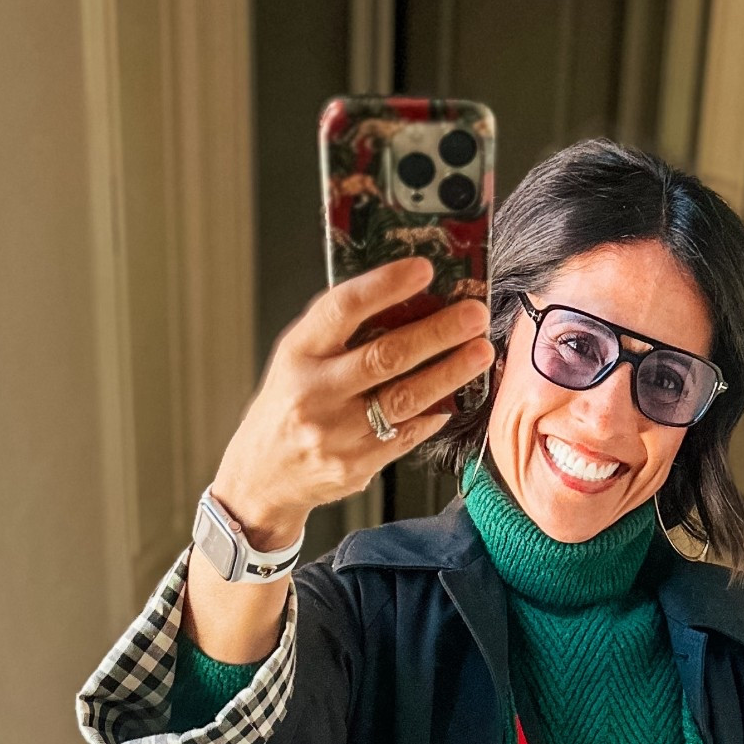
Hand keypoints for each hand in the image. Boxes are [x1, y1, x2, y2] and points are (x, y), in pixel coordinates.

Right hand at [209, 256, 493, 548]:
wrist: (264, 474)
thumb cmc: (290, 405)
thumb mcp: (299, 358)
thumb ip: (342, 332)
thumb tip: (408, 300)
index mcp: (299, 353)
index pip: (343, 308)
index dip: (386, 285)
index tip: (424, 269)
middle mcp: (315, 392)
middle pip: (386, 356)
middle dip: (438, 332)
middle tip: (474, 315)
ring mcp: (336, 433)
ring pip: (404, 398)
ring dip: (450, 373)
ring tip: (480, 352)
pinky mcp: (355, 465)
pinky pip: (406, 435)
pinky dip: (434, 413)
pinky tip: (455, 397)